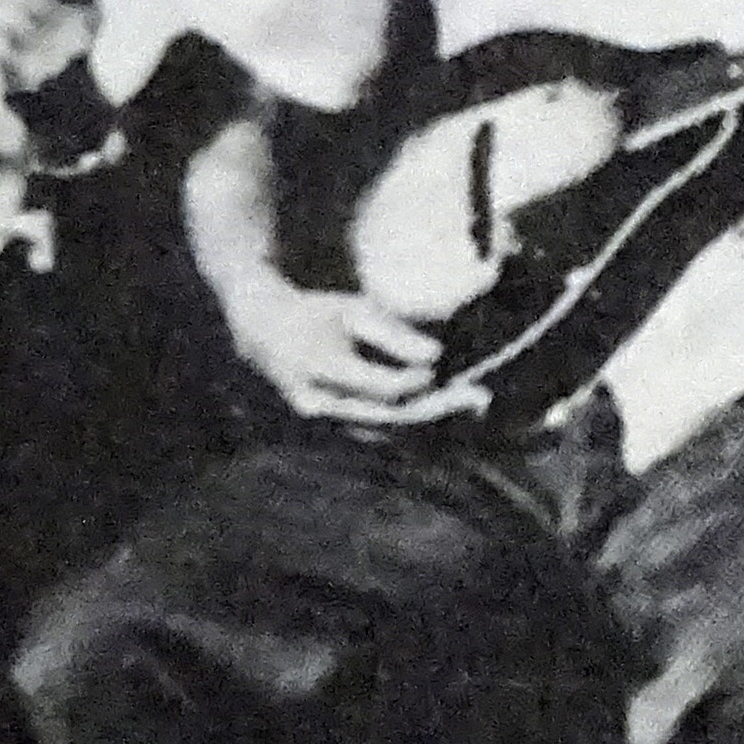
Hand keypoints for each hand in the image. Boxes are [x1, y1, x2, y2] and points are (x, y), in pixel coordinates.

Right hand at [219, 271, 462, 426]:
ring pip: (385, 431)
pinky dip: (411, 423)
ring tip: (472, 407)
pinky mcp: (331, 427)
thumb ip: (392, 333)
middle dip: (437, 410)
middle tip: (480, 400)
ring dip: (430, 421)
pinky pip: (377, 432)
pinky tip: (444, 411)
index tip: (439, 364)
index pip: (380, 389)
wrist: (263, 332)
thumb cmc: (316, 314)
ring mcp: (322, 422)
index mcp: (321, 369)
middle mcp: (319, 404)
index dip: (414, 381)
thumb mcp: (352, 311)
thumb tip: (436, 356)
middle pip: (389, 419)